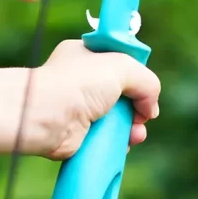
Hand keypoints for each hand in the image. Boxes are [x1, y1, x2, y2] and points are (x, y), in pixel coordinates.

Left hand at [24, 41, 160, 159]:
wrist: (47, 117)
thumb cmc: (76, 85)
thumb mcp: (122, 67)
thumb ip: (146, 81)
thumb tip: (150, 107)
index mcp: (88, 56)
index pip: (121, 61)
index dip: (137, 75)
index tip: (145, 87)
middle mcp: (84, 81)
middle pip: (125, 94)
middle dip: (140, 106)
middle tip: (143, 115)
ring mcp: (83, 108)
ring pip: (120, 119)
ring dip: (133, 127)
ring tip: (135, 133)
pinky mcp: (82, 133)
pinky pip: (109, 138)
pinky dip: (120, 142)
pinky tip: (125, 143)